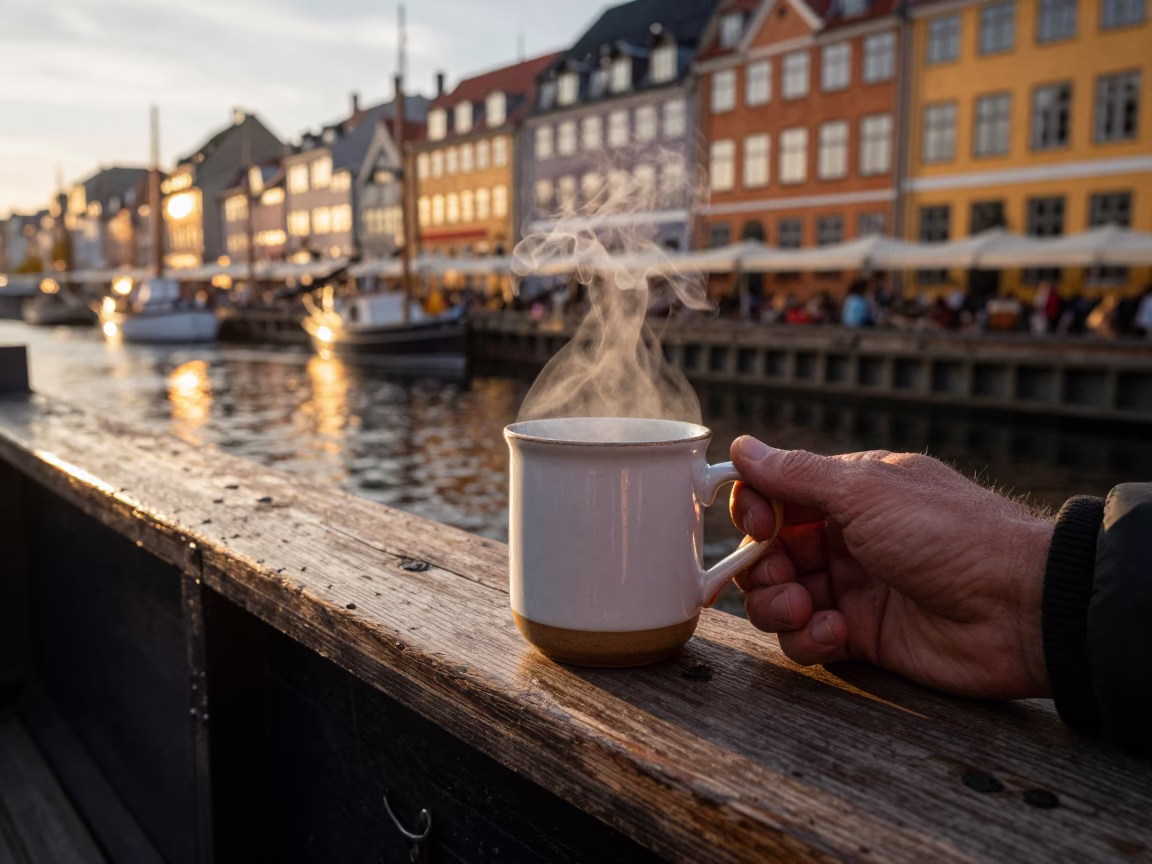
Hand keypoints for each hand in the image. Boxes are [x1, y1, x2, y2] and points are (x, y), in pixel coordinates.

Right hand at [729, 437, 1053, 699]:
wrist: (1019, 608)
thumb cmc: (949, 535)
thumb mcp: (866, 492)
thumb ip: (797, 475)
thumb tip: (742, 446)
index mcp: (848, 493)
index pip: (774, 496)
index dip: (756, 512)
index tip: (763, 528)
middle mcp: (844, 538)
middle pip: (767, 552)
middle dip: (760, 568)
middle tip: (783, 579)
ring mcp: (851, 588)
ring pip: (778, 597)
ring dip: (776, 606)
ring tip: (806, 611)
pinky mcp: (860, 636)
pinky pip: (806, 638)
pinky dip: (808, 638)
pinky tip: (837, 634)